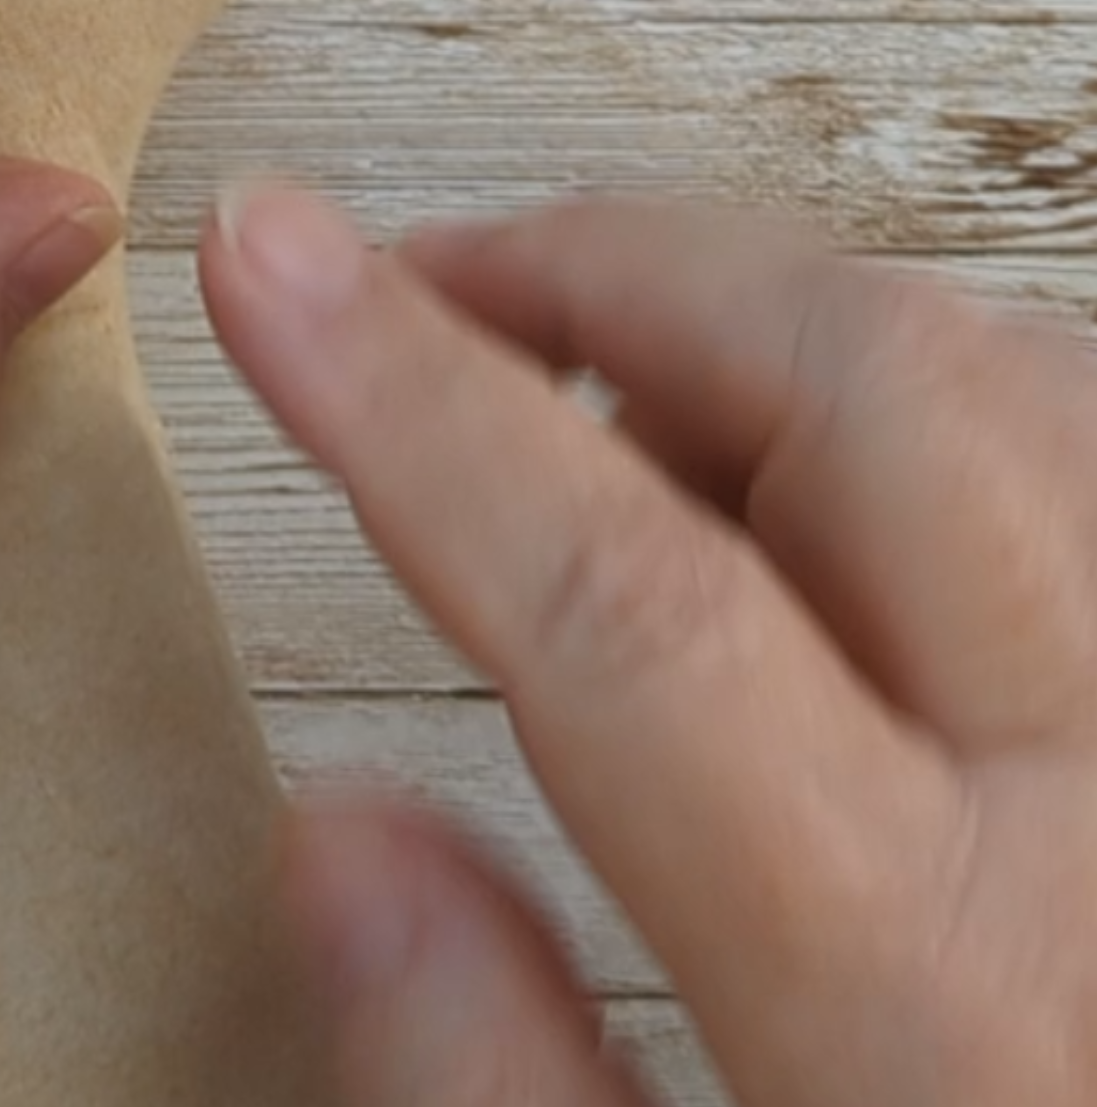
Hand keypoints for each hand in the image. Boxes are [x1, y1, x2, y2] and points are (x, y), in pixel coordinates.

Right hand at [203, 187, 1096, 1103]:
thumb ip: (497, 1087)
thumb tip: (336, 835)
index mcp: (958, 1009)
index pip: (622, 597)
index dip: (402, 393)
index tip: (263, 255)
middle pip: (861, 390)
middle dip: (597, 275)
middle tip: (428, 280)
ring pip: (1011, 371)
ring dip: (767, 322)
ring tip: (601, 374)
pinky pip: (1090, 433)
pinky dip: (930, 390)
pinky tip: (822, 470)